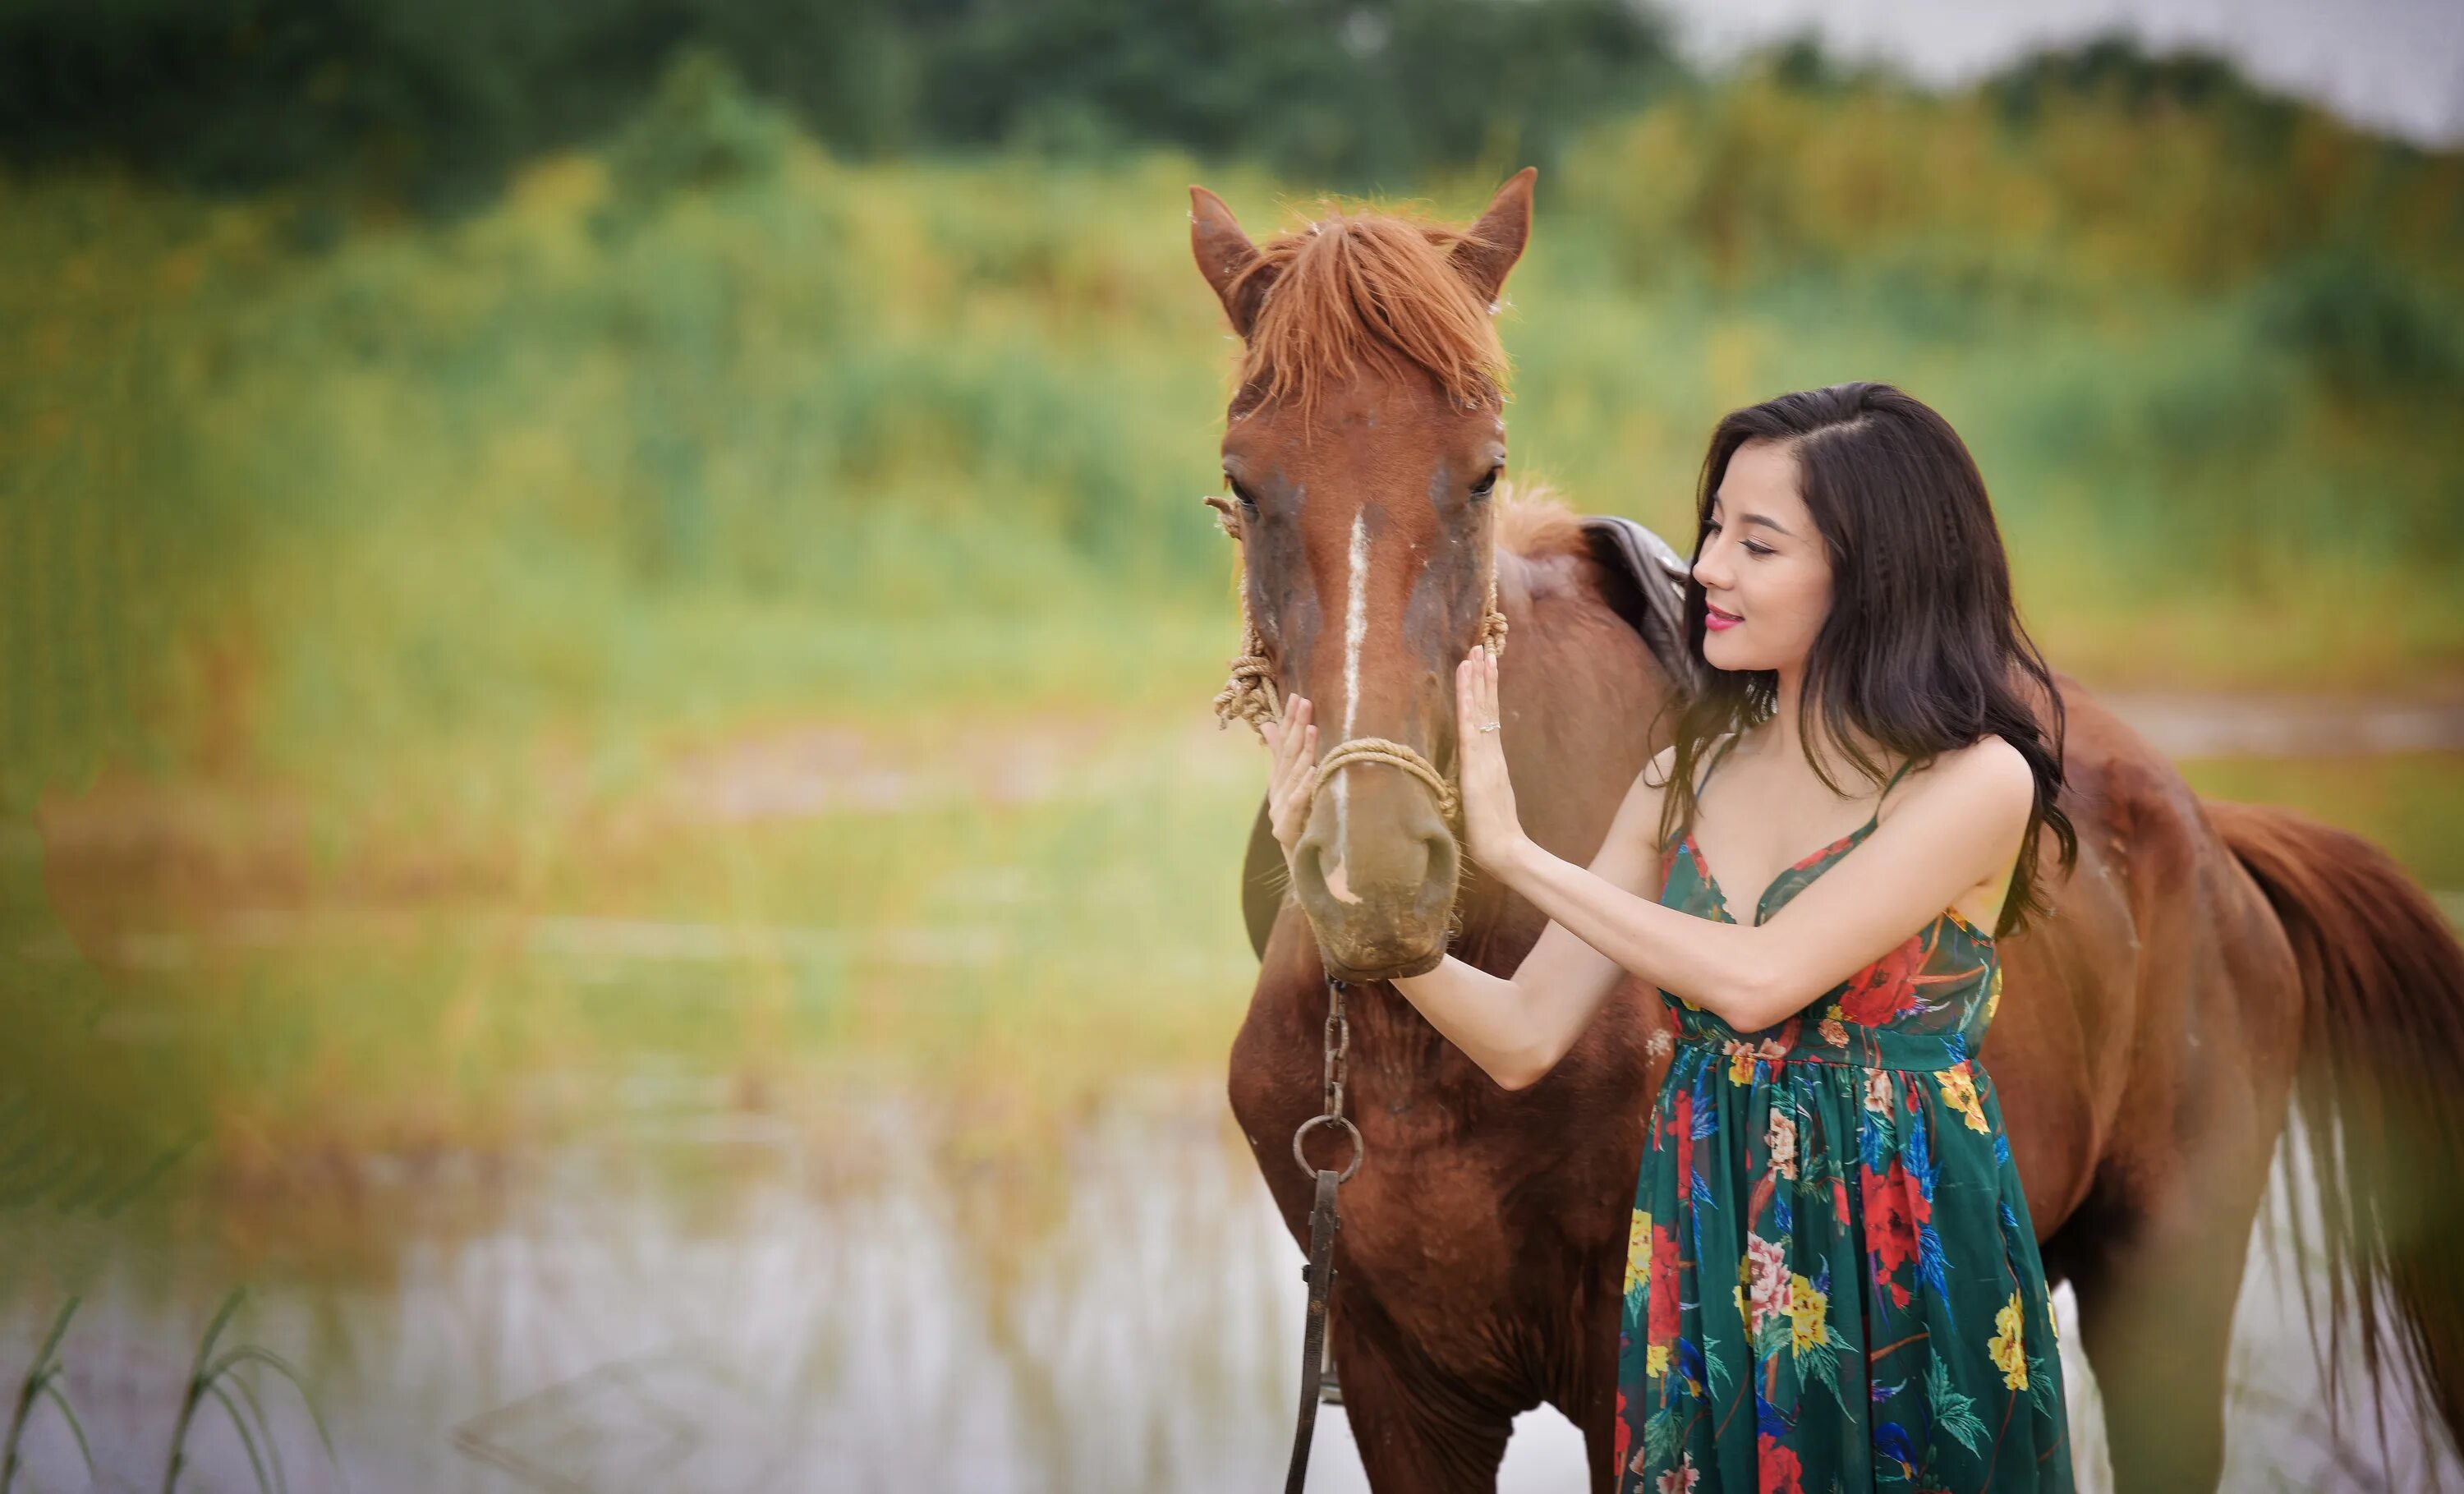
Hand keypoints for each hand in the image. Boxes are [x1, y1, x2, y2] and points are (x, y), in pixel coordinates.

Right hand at [1258, 695, 1317, 858]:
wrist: (1299, 863)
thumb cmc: (1297, 821)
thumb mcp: (1288, 786)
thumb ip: (1278, 755)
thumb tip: (1267, 724)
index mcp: (1279, 779)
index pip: (1284, 744)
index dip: (1289, 720)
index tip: (1297, 696)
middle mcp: (1278, 790)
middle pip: (1288, 755)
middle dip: (1296, 726)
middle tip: (1305, 702)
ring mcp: (1280, 808)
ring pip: (1293, 775)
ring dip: (1303, 750)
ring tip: (1312, 729)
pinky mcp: (1287, 826)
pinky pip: (1298, 802)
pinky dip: (1305, 785)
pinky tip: (1313, 769)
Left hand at [1455, 647, 1526, 876]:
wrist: (1505, 853)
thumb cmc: (1492, 838)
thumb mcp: (1480, 806)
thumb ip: (1477, 791)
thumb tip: (1468, 785)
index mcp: (1491, 764)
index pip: (1487, 721)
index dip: (1485, 694)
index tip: (1483, 668)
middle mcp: (1491, 754)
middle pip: (1486, 709)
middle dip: (1483, 677)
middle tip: (1481, 647)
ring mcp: (1485, 756)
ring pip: (1480, 710)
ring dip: (1477, 680)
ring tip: (1476, 652)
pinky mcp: (1476, 763)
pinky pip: (1470, 723)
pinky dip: (1468, 697)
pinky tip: (1466, 677)